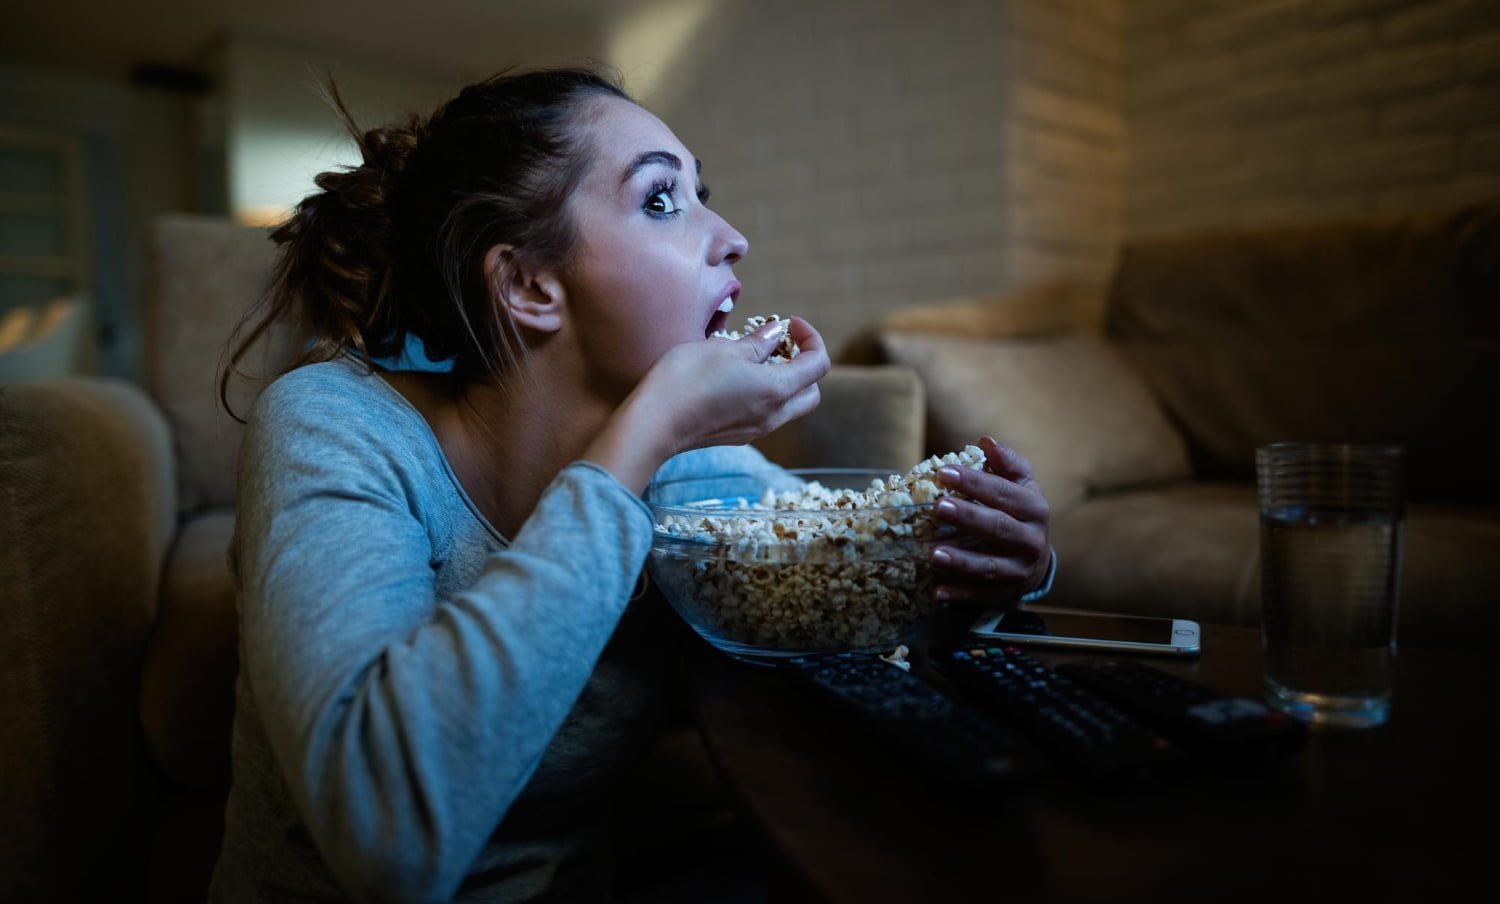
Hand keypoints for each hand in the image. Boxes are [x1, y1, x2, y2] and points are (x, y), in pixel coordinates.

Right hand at [587, 317, 830, 490]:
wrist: (654, 423)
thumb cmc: (686, 379)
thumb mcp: (723, 349)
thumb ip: (757, 343)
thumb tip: (775, 334)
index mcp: (777, 390)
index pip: (818, 364)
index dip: (811, 338)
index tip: (790, 323)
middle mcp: (773, 414)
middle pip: (811, 391)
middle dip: (806, 365)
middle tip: (782, 344)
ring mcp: (756, 429)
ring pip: (791, 406)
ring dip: (787, 381)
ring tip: (759, 358)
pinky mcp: (738, 434)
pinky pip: (768, 414)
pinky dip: (767, 394)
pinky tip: (740, 378)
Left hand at [928, 436, 1051, 604]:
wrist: (1037, 557)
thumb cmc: (1019, 512)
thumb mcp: (1021, 485)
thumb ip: (1006, 463)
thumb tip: (986, 441)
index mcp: (1034, 507)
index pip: (1003, 492)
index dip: (973, 482)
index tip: (943, 472)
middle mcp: (1031, 539)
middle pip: (998, 527)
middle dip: (967, 517)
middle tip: (938, 507)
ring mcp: (1020, 568)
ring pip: (990, 566)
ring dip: (960, 562)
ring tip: (933, 555)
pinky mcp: (1008, 592)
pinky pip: (982, 594)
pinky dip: (959, 595)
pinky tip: (937, 592)